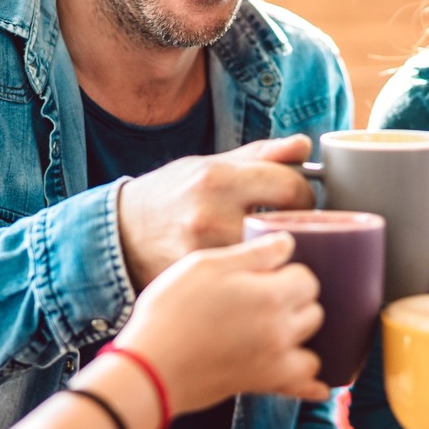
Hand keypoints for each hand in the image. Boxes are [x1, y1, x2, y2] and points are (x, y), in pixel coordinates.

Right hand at [114, 232, 327, 409]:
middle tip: (268, 298)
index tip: (269, 274)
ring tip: (279, 330)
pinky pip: (302, 386)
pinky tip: (318, 385)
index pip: (307, 278)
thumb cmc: (171, 311)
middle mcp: (281, 331)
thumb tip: (288, 243)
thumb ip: (253, 253)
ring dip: (303, 338)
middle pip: (315, 311)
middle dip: (298, 302)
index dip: (289, 272)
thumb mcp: (205, 265)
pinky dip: (311, 384)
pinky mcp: (262, 384)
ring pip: (313, 348)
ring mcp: (275, 361)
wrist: (150, 366)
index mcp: (271, 296)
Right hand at [118, 135, 316, 289]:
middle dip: (298, 229)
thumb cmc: (173, 194)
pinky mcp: (202, 282)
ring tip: (274, 249)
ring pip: (271, 260)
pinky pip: (247, 281)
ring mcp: (205, 254)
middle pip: (286, 227)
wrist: (122, 234)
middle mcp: (210, 216)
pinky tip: (250, 270)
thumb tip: (304, 146)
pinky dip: (256, 276)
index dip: (306, 195)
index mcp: (217, 178)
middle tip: (293, 229)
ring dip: (280, 256)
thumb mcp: (210, 164)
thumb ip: (260, 156)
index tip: (301, 201)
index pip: (290, 187)